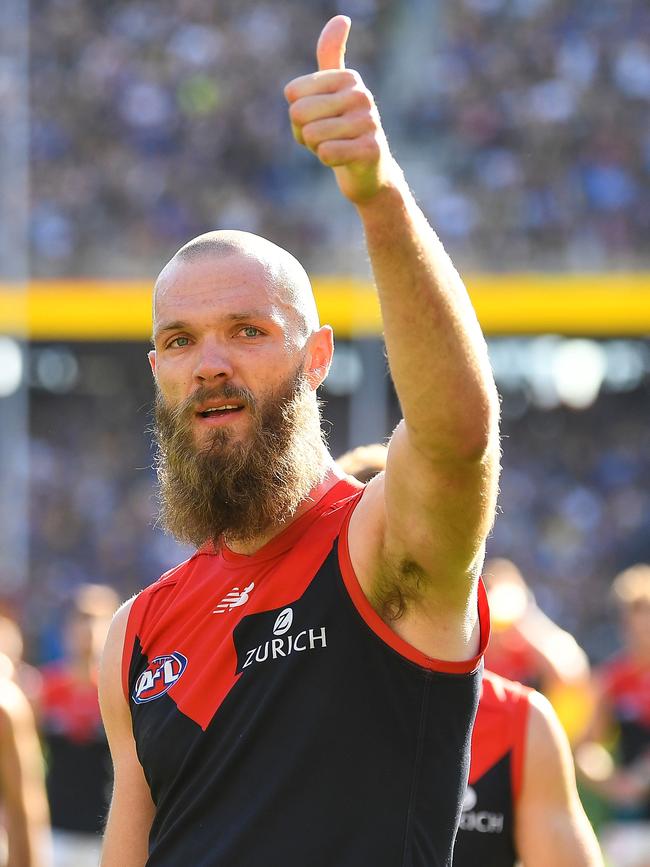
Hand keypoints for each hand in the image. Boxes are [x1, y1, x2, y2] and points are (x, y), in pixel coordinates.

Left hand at [284, 16, 398, 204]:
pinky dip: (327, 160)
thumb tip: (342, 18)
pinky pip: (326, 153)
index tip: (320, 120)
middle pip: (299, 113)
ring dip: (316, 148)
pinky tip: (342, 159)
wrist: (370, 172)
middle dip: (305, 133)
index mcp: (347, 78)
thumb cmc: (344, 130)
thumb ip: (331, 56)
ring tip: (335, 147)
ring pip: (312, 135)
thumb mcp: (335, 92)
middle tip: (326, 138)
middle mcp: (361, 95)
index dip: (297, 115)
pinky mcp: (370, 149)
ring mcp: (368, 122)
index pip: (293, 93)